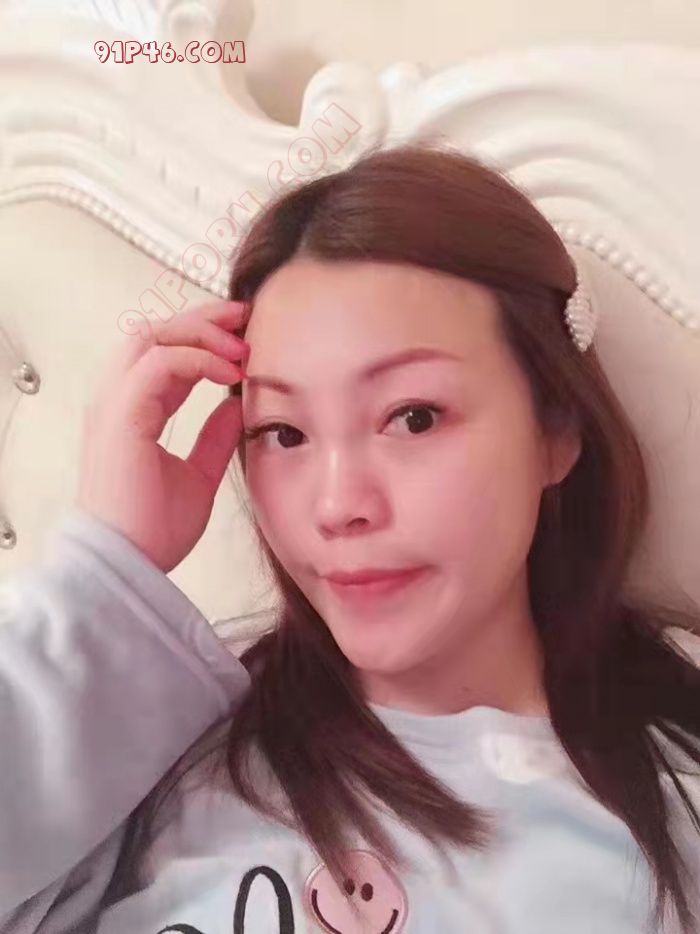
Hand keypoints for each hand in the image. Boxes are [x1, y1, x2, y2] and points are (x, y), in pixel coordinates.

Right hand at [77, 300, 249, 571]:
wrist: (129, 564)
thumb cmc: (153, 530)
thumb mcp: (198, 475)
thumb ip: (214, 437)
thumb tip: (237, 405)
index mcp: (132, 413)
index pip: (164, 355)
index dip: (204, 339)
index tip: (245, 337)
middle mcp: (117, 401)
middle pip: (155, 333)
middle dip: (202, 319)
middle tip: (245, 316)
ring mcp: (114, 404)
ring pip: (152, 337)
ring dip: (200, 332)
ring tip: (241, 344)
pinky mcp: (121, 414)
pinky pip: (159, 363)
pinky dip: (197, 358)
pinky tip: (229, 371)